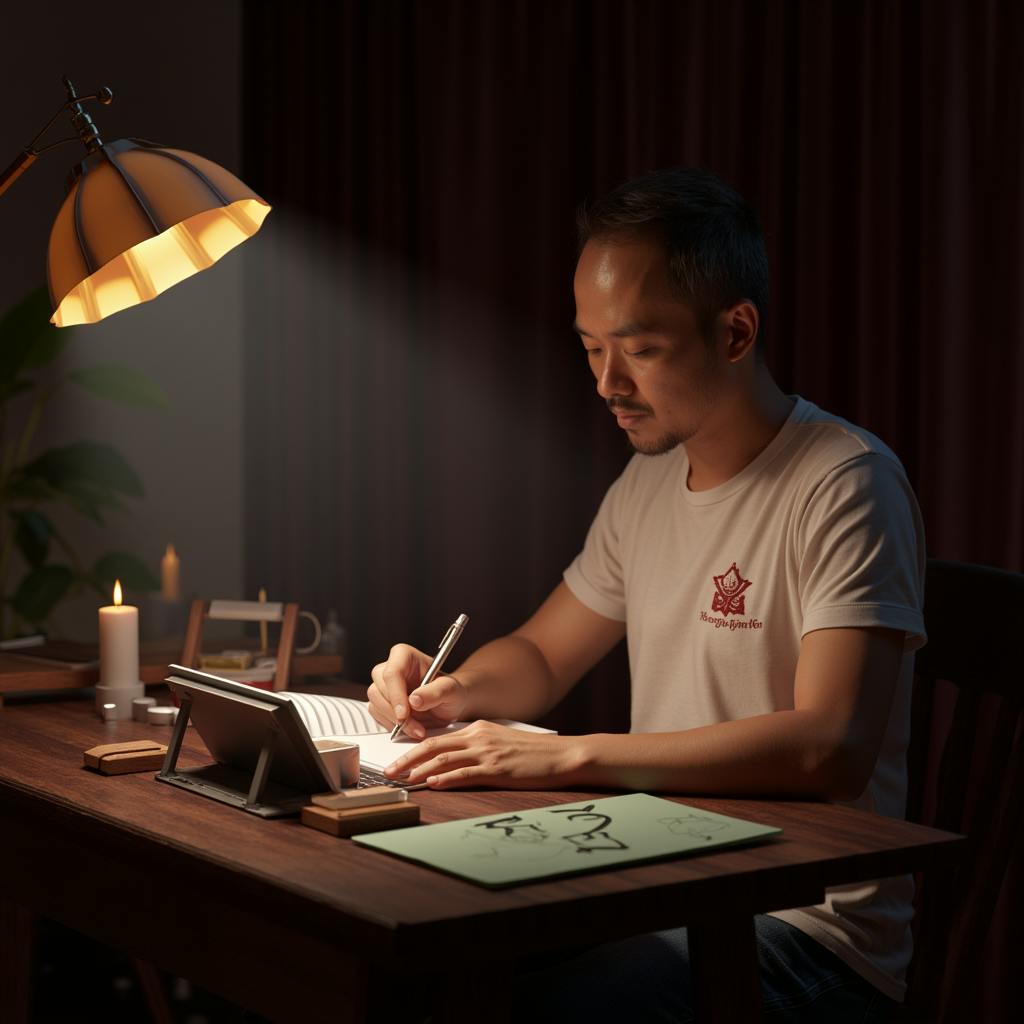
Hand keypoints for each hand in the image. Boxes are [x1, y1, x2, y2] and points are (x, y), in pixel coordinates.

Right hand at [367, 644, 468, 738]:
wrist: (448, 704)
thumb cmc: (450, 691)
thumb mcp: (451, 690)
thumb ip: (436, 692)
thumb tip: (414, 700)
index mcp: (404, 655)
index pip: (392, 673)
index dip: (396, 695)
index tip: (404, 714)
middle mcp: (390, 668)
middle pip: (379, 689)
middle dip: (396, 712)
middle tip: (417, 728)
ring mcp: (382, 685)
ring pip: (375, 703)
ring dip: (395, 722)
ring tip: (418, 729)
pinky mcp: (380, 702)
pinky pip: (376, 715)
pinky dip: (391, 726)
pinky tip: (409, 728)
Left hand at [383, 720, 585, 789]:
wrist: (562, 755)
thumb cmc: (533, 754)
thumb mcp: (500, 743)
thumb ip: (477, 748)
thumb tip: (452, 763)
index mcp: (478, 729)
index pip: (439, 738)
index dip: (414, 749)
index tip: (398, 760)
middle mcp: (478, 737)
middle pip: (434, 746)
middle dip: (407, 758)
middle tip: (388, 771)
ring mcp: (487, 752)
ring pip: (444, 759)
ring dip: (419, 770)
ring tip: (402, 779)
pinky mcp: (496, 769)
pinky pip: (465, 773)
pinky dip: (445, 778)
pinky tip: (432, 783)